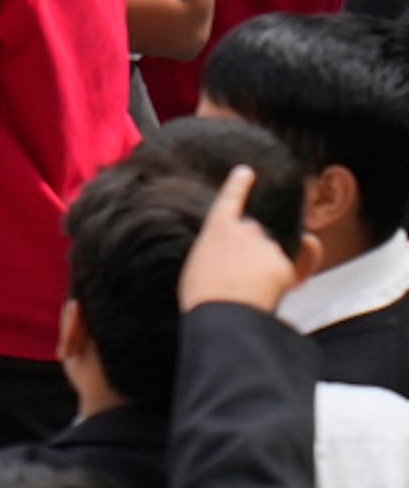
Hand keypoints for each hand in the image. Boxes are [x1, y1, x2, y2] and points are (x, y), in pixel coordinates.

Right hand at [180, 165, 304, 312]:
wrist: (224, 315)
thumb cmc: (203, 295)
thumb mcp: (197, 266)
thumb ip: (217, 252)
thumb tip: (235, 254)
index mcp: (217, 228)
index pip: (230, 198)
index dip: (239, 184)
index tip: (246, 172)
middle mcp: (244, 230)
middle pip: (255, 233)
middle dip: (253, 250)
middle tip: (238, 277)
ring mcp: (266, 245)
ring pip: (271, 254)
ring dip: (266, 268)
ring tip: (249, 291)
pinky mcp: (284, 264)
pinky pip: (289, 270)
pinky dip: (283, 281)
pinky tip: (268, 294)